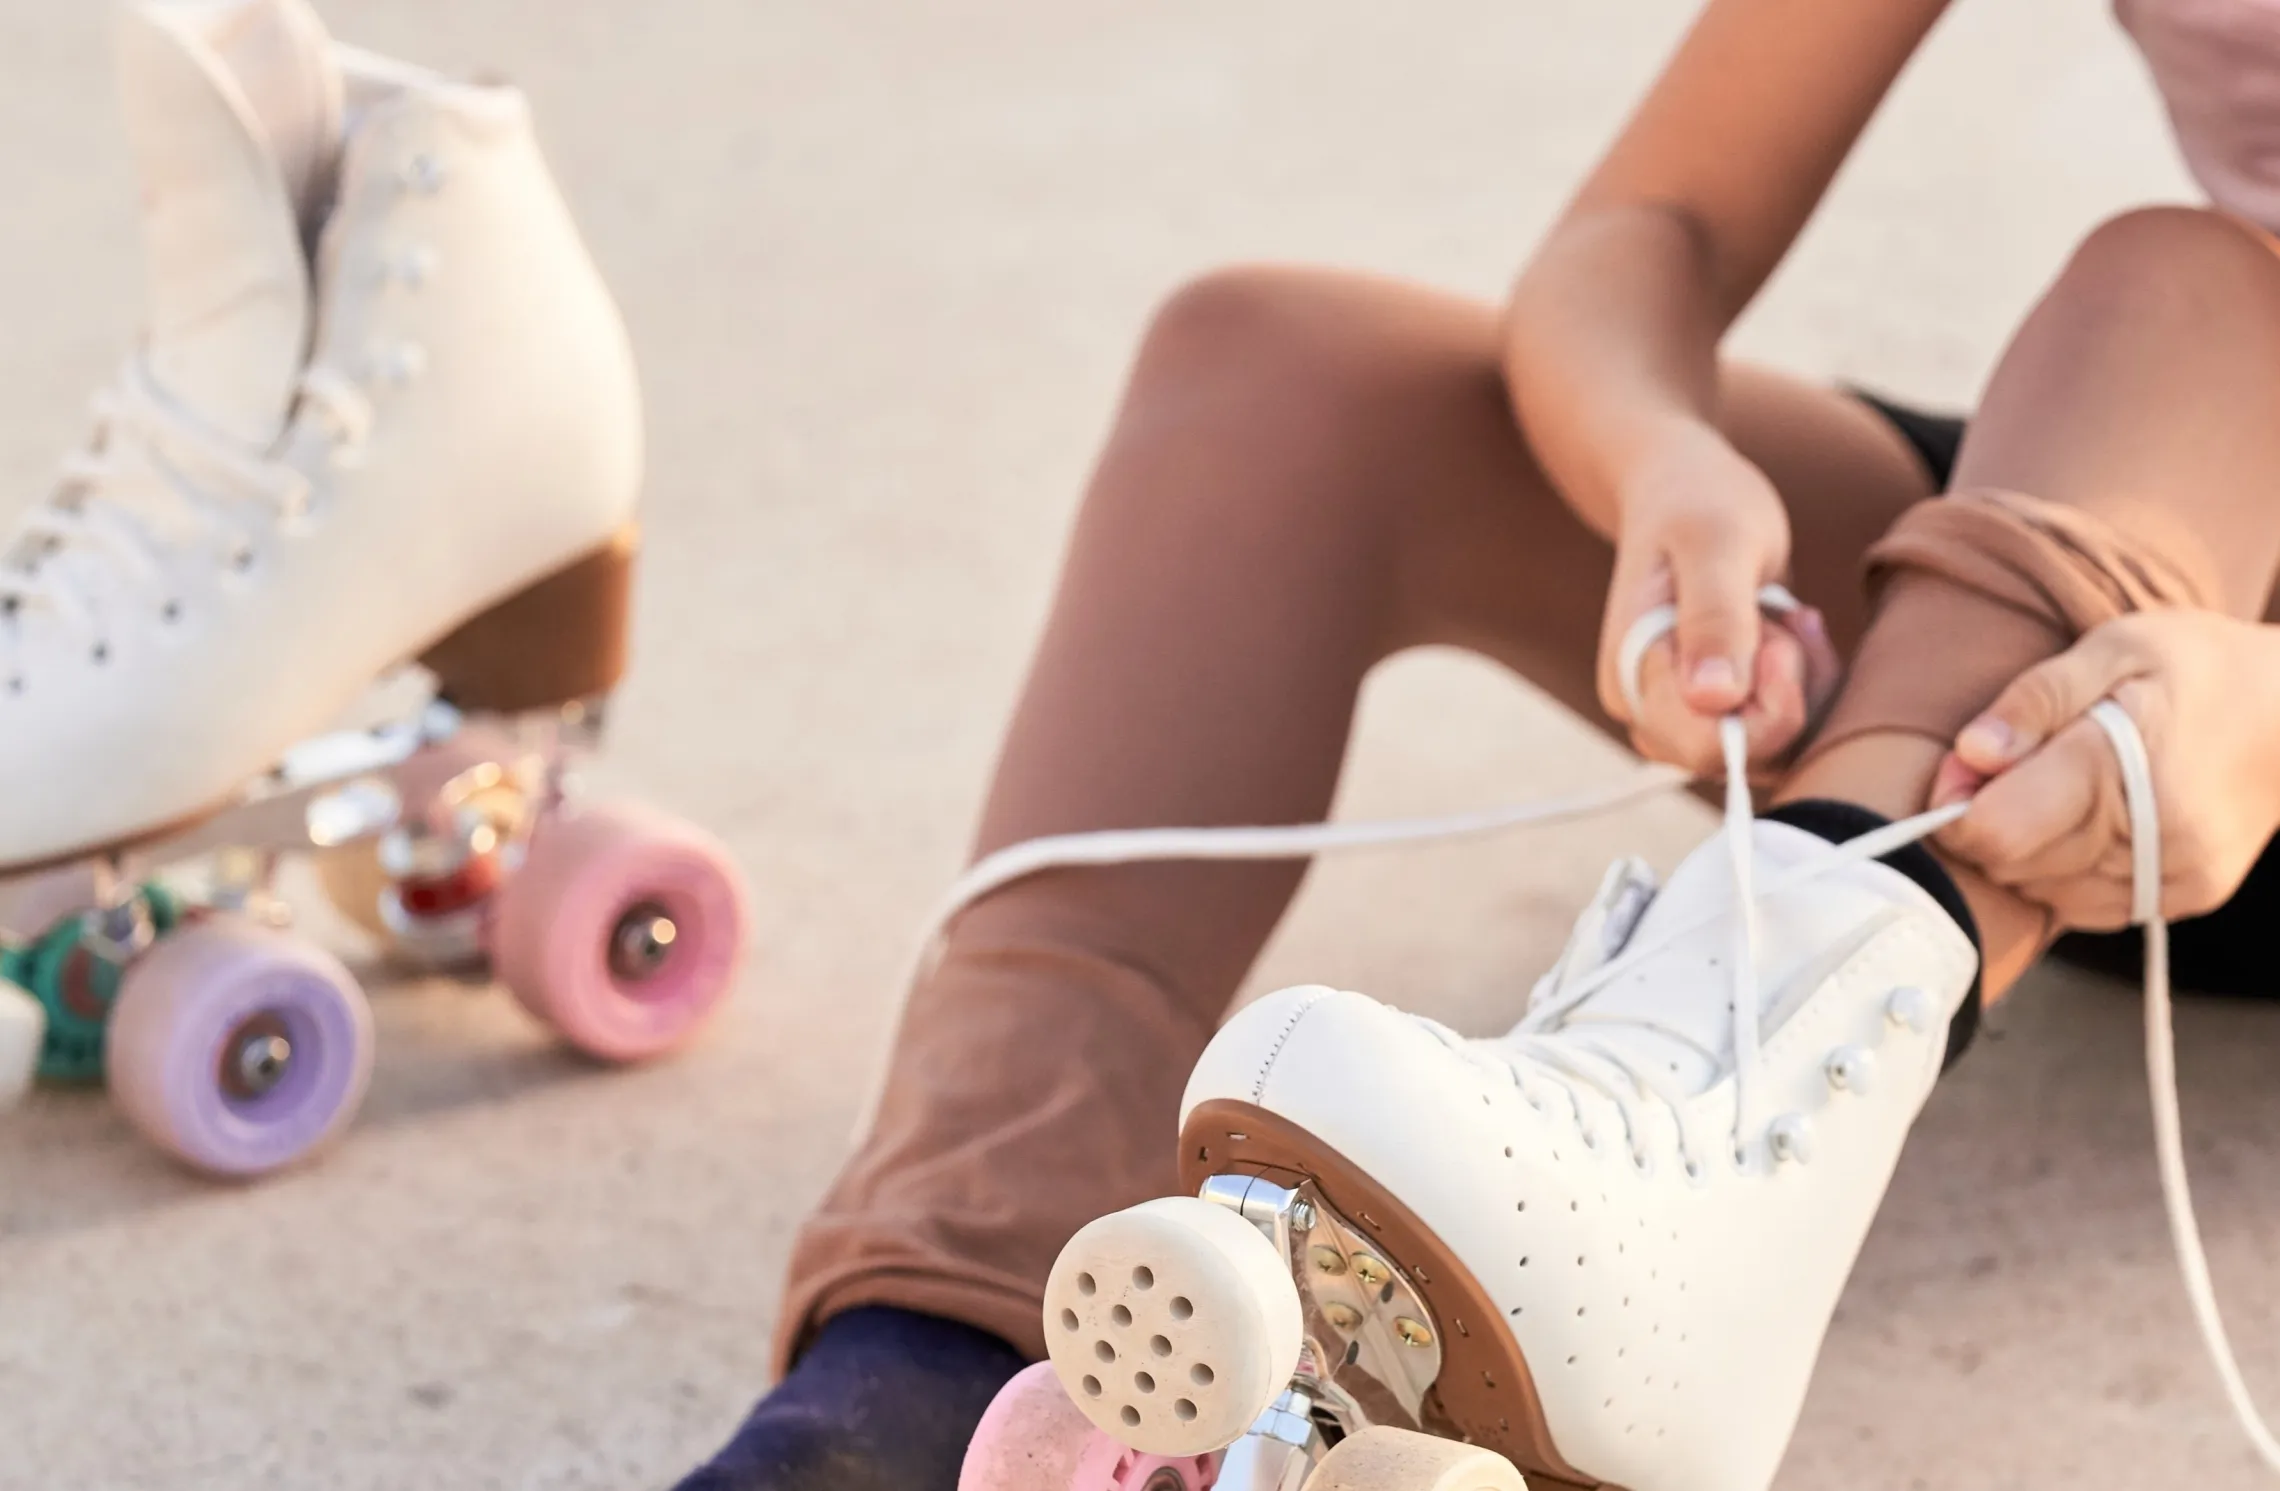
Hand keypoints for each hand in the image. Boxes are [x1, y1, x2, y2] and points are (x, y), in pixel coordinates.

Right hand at [1596, 419, 1840, 774]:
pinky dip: (1810, 685)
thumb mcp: (1716, 543)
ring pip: (1775, 751)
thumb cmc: (1698, 503)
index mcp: (1635, 681)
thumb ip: (1715, 616)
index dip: (1768, 711)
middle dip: (1791, 694)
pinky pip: (1787, 732)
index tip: (1778, 640)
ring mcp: (1688, 717)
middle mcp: (1654, 713)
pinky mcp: (1723, 712)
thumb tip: (1714, 698)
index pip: (1710, 749)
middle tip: (1785, 618)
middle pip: (1745, 759)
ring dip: (1807, 687)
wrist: (1685, 488)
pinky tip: (1794, 628)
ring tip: (1790, 616)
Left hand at [1931, 610, 2279, 929]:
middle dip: (1987, 826)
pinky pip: (2089, 908)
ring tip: (2052, 794)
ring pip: (2045, 894)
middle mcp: (2153, 833)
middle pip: (2013, 866)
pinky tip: (2084, 826)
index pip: (1997, 830)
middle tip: (2004, 774)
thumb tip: (1969, 754)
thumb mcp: (2113, 647)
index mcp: (2121, 765)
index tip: (1961, 772)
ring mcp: (2176, 873)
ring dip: (2025, 854)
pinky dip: (2065, 875)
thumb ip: (2033, 701)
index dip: (1957, 807)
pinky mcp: (2190, 895)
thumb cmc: (2199, 666)